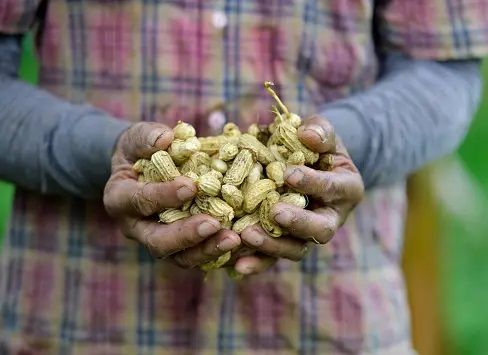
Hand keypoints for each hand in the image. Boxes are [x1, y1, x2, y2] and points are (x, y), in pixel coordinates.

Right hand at [103, 122, 240, 267]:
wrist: (143, 169)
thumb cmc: (140, 151)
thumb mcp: (137, 139)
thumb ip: (146, 137)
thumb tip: (165, 138)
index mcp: (120, 200)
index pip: (139, 201)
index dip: (163, 196)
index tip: (190, 186)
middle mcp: (136, 228)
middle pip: (157, 242)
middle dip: (186, 235)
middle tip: (213, 223)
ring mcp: (158, 242)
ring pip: (180, 258)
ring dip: (207, 250)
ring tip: (234, 239)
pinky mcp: (180, 249)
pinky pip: (199, 259)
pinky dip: (219, 254)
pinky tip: (242, 244)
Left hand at [233, 115, 363, 274]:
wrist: (309, 167)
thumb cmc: (316, 147)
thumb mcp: (323, 134)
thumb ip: (319, 131)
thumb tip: (307, 134)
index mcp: (346, 189)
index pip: (333, 188)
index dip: (312, 183)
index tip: (288, 174)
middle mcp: (332, 218)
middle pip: (321, 229)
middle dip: (298, 222)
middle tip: (275, 212)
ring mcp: (309, 235)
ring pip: (297, 249)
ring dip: (273, 245)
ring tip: (247, 235)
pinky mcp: (287, 244)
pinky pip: (274, 258)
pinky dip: (257, 263)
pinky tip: (237, 265)